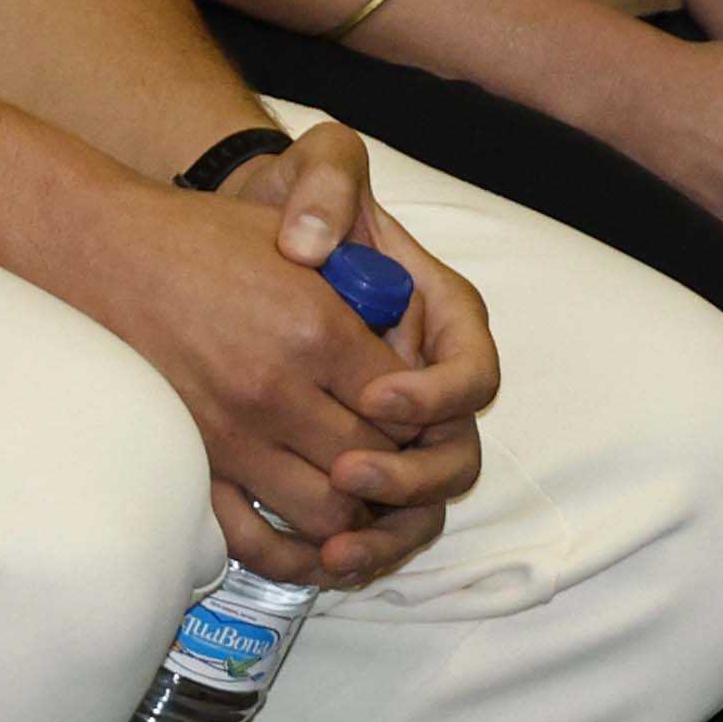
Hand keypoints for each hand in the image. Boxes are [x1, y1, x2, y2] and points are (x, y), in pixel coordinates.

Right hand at [72, 156, 480, 588]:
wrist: (101, 253)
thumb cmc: (199, 236)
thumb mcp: (292, 243)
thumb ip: (358, 289)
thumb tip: (409, 337)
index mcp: (315, 328)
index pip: (405, 406)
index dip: (418, 411)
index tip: (401, 401)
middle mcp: (278, 389)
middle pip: (375, 462)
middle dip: (393, 460)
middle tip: (382, 444)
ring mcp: (233, 433)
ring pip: (331, 512)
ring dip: (351, 506)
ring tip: (346, 480)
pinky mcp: (197, 459)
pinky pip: (259, 538)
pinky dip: (294, 550)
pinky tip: (306, 533)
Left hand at [225, 124, 498, 574]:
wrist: (249, 234)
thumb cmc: (296, 200)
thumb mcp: (319, 164)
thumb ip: (327, 186)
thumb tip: (312, 245)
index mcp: (443, 316)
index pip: (473, 372)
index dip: (435, 395)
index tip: (376, 397)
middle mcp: (430, 380)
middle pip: (455, 454)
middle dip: (410, 478)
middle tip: (347, 475)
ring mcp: (397, 427)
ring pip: (422, 503)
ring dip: (386, 532)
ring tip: (333, 548)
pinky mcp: (356, 456)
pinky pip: (377, 520)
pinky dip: (355, 545)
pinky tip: (310, 557)